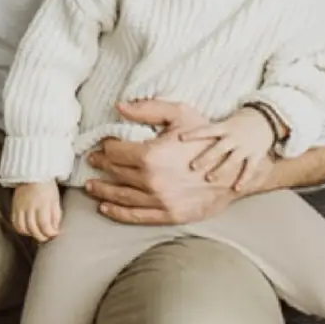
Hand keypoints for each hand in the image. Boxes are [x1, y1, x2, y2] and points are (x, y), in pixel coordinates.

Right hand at [11, 181, 62, 241]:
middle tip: (47, 237)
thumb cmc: (47, 186)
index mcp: (42, 204)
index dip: (50, 233)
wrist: (32, 173)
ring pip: (23, 228)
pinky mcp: (14, 207)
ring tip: (37, 233)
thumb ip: (56, 215)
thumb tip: (55, 229)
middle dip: (41, 236)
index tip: (55, 233)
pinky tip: (27, 229)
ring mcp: (20, 207)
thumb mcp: (55, 200)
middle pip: (33, 229)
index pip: (44, 225)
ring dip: (31, 234)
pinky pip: (14, 223)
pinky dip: (21, 229)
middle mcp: (29, 207)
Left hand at [82, 99, 240, 225]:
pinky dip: (118, 213)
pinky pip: (136, 216)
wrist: (233, 170)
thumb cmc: (207, 139)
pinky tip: (106, 208)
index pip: (115, 152)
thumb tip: (119, 107)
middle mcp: (151, 180)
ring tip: (91, 186)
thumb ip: (149, 109)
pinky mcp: (169, 215)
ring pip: (121, 196)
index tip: (100, 147)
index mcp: (151, 155)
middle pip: (115, 173)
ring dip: (102, 191)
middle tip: (92, 163)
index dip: (104, 148)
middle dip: (101, 167)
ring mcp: (160, 200)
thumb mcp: (181, 114)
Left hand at [180, 106, 276, 192]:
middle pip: (217, 149)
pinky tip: (236, 189)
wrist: (266, 119)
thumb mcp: (225, 122)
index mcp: (224, 127)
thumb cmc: (239, 122)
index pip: (206, 130)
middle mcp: (233, 138)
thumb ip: (211, 132)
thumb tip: (186, 135)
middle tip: (192, 166)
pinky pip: (249, 169)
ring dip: (220, 170)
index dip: (193, 133)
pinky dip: (243, 179)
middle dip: (205, 158)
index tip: (180, 138)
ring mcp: (245, 147)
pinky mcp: (256, 155)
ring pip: (231, 160)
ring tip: (209, 178)